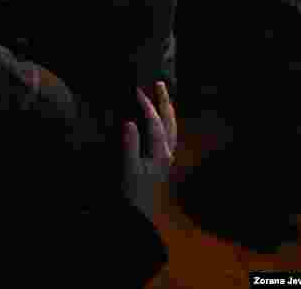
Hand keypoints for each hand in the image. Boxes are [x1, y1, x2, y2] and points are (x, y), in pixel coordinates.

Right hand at [123, 82, 176, 218]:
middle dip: (165, 103)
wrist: (138, 216)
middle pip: (170, 123)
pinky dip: (163, 123)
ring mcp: (166, 158)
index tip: (136, 90)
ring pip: (171, 129)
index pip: (155, 123)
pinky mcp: (161, 163)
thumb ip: (130, 145)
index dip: (146, 105)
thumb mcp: (128, 169)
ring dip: (167, 111)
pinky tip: (157, 122)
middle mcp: (167, 153)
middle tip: (159, 84)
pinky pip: (166, 136)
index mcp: (161, 153)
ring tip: (161, 97)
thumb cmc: (132, 192)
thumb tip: (130, 121)